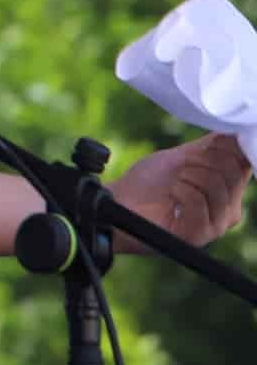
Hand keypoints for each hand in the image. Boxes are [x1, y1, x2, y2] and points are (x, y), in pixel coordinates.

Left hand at [111, 132, 250, 251]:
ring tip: (174, 181)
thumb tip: (241, 129)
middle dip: (201, 160)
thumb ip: (215, 145)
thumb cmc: (150, 180)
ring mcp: (217, 224)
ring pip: (217, 185)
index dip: (223, 147)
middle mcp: (230, 208)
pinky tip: (171, 194)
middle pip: (233, 171)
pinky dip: (180, 190)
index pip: (246, 160)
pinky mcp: (200, 235)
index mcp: (230, 189)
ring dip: (188, 175)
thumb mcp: (184, 155)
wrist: (121, 202)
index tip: (200, 148)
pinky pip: (199, 201)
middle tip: (181, 167)